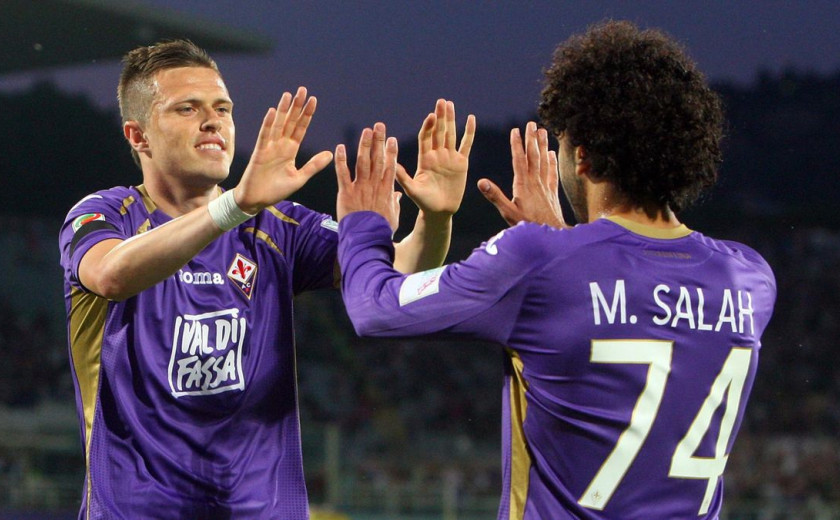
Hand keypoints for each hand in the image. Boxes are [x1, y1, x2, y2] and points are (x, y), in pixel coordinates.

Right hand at [234, 86, 332, 213]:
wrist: (256, 200)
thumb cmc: (276, 190)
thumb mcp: (299, 178)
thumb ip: (313, 165)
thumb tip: (330, 154)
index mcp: (290, 150)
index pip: (300, 129)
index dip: (307, 115)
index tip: (314, 100)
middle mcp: (280, 145)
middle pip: (290, 122)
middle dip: (297, 106)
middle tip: (303, 90)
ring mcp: (269, 147)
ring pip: (278, 124)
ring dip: (284, 110)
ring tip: (289, 95)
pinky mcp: (259, 153)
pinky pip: (264, 135)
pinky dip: (268, 123)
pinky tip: (273, 112)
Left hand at [336, 123, 401, 233]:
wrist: (366, 239)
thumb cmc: (381, 230)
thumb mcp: (393, 217)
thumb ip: (395, 204)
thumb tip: (398, 196)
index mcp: (386, 190)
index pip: (390, 166)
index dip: (390, 151)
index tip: (392, 139)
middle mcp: (374, 185)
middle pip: (377, 159)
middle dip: (379, 141)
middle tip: (379, 126)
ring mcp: (360, 187)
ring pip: (362, 162)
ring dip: (364, 145)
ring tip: (366, 131)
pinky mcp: (346, 192)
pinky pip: (342, 173)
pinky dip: (341, 160)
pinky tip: (340, 147)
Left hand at [395, 99, 475, 215]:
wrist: (439, 211)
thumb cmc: (423, 202)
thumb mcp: (412, 189)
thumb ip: (403, 177)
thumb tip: (392, 164)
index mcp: (425, 159)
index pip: (426, 138)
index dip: (428, 126)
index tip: (430, 116)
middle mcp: (437, 155)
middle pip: (438, 132)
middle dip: (440, 117)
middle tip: (441, 102)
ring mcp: (449, 158)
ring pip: (451, 134)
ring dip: (451, 120)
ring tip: (450, 104)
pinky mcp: (461, 163)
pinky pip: (466, 145)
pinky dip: (469, 132)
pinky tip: (471, 119)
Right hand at [478, 122, 566, 228]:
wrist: (551, 235)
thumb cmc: (528, 225)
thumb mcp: (507, 212)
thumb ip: (495, 196)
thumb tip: (481, 182)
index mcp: (523, 185)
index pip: (519, 160)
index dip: (517, 145)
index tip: (516, 130)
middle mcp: (535, 182)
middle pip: (533, 156)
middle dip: (532, 139)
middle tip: (532, 123)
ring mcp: (545, 186)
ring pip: (544, 161)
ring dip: (542, 145)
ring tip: (542, 131)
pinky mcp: (552, 192)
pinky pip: (552, 172)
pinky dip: (552, 161)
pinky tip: (552, 153)